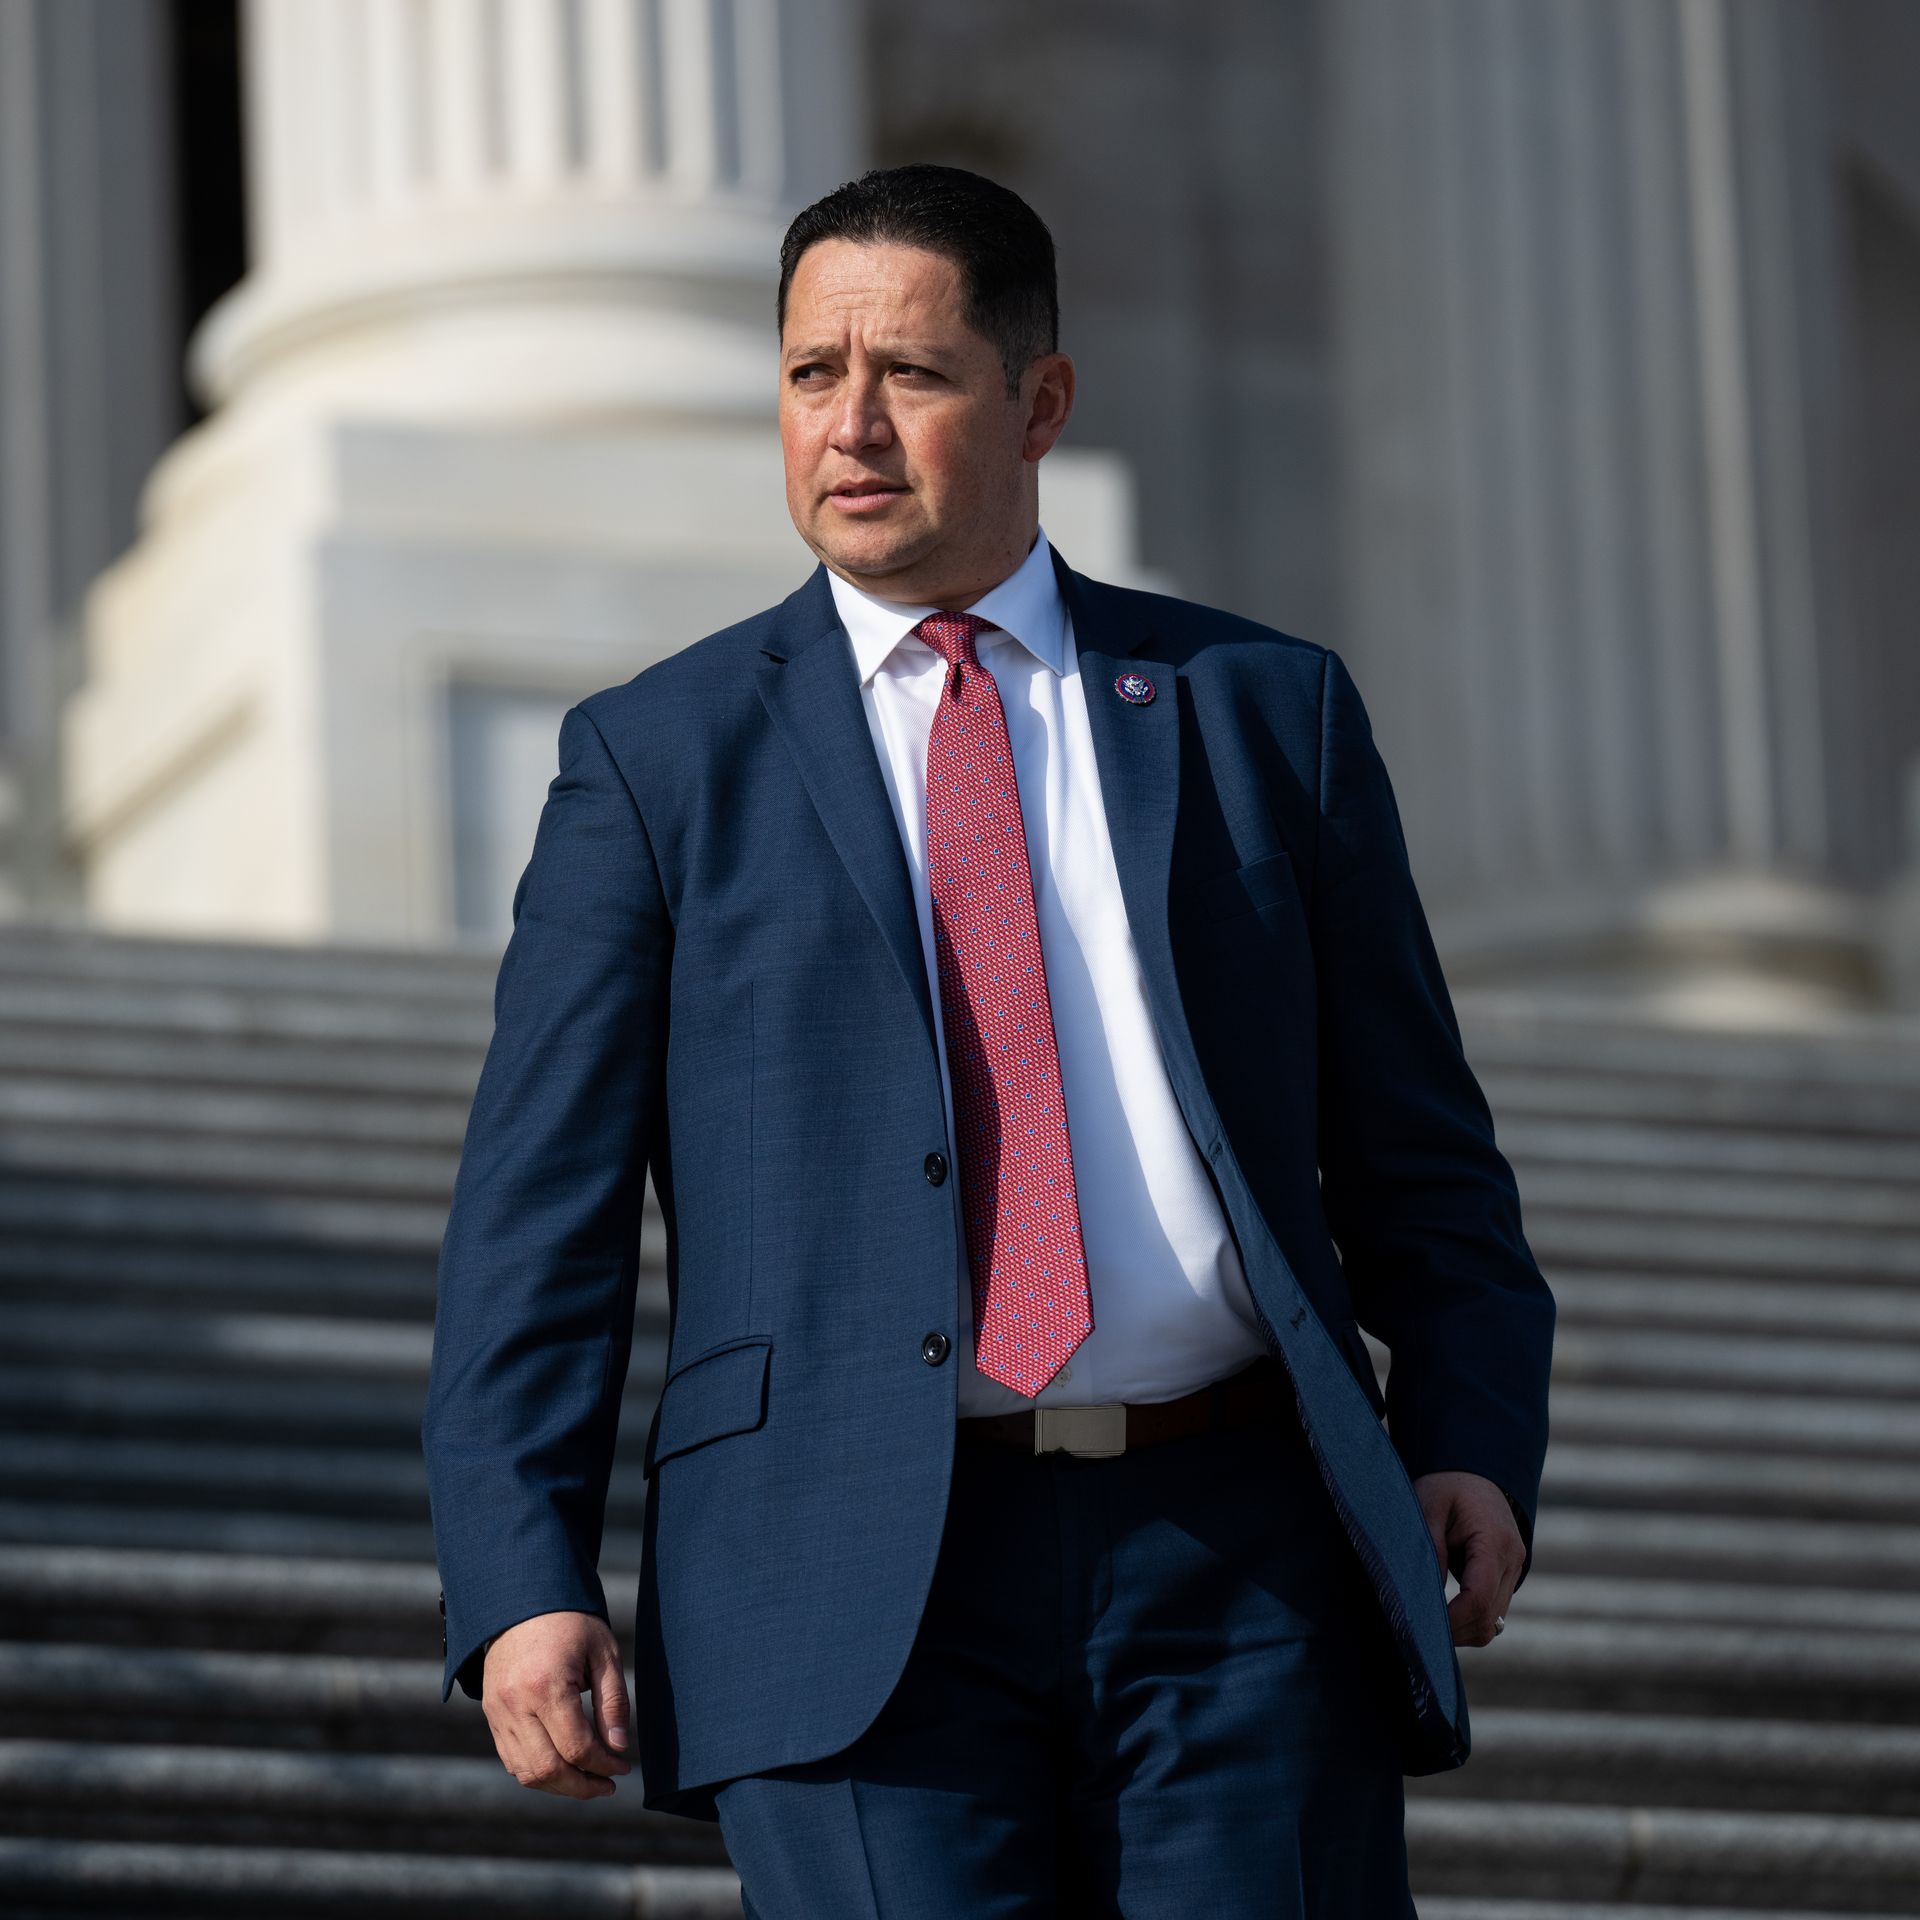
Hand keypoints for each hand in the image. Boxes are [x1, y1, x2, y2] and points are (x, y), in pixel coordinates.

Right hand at [482, 1610, 633, 1798]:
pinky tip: (563, 1766)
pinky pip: (512, 1759)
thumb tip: (618, 1748)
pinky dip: (537, 1771)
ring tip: (588, 1781)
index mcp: (546, 1686)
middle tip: (608, 1785)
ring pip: (526, 1772)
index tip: (623, 1766)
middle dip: (581, 1786)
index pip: (576, 1748)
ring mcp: (497, 1712)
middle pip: (547, 1770)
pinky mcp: (491, 1714)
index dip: (603, 1765)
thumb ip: (612, 1703)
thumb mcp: (603, 1653)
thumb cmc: (571, 1622)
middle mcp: (515, 1704)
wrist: (522, 1599)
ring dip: (559, 1786)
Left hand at [1411, 1470, 1524, 1647]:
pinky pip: (1493, 1611)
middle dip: (1456, 1631)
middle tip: (1419, 1632)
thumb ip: (1431, 1550)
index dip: (1452, 1620)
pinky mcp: (1508, 1575)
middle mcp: (1513, 1560)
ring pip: (1494, 1622)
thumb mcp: (1429, 1507)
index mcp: (1494, 1542)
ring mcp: (1515, 1569)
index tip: (1422, 1627)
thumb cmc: (1447, 1485)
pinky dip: (1471, 1619)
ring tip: (1430, 1623)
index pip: (1479, 1598)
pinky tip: (1445, 1614)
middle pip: (1489, 1618)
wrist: (1475, 1471)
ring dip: (1464, 1630)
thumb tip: (1429, 1598)